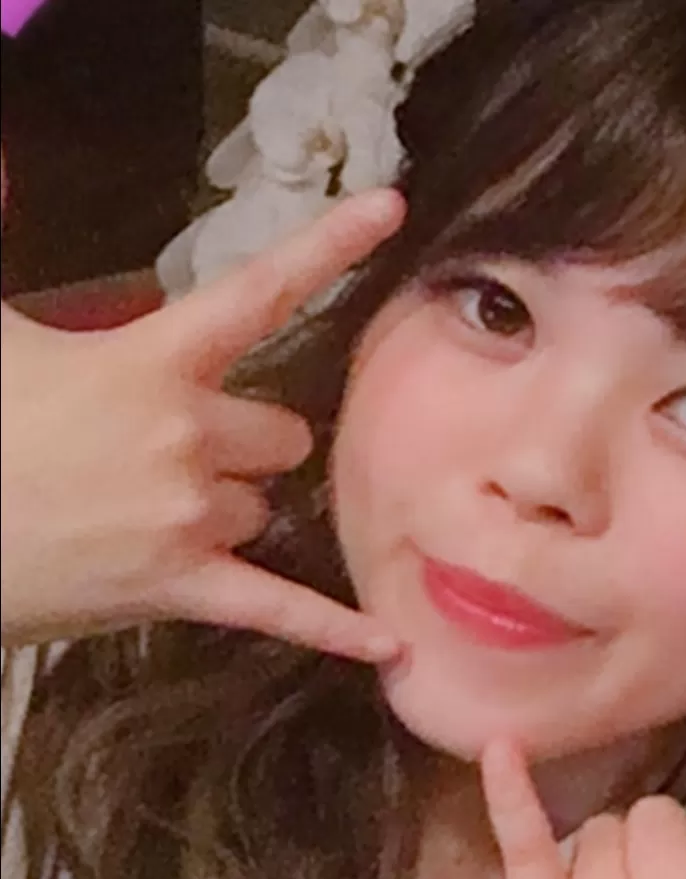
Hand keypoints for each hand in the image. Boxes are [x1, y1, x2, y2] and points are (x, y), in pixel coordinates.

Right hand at [1, 184, 405, 658]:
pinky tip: (390, 649)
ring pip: (266, 508)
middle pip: (285, 435)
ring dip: (232, 509)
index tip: (391, 207)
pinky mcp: (182, 587)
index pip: (258, 290)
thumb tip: (9, 167)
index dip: (329, 244)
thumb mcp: (0, 335)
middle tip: (184, 454)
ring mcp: (191, 517)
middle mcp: (190, 435)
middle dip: (250, 445)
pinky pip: (279, 611)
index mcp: (151, 361)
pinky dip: (335, 630)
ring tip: (156, 516)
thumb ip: (37, 270)